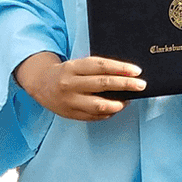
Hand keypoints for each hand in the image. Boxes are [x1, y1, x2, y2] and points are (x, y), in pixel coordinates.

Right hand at [15, 51, 144, 120]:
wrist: (41, 84)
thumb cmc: (67, 73)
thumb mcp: (78, 65)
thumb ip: (96, 69)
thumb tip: (125, 76)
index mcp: (73, 67)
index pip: (100, 66)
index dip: (120, 68)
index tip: (137, 71)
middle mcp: (70, 84)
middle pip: (102, 84)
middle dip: (125, 85)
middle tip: (141, 85)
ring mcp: (69, 101)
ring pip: (98, 104)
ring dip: (117, 103)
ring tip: (128, 100)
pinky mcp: (70, 114)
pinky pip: (93, 116)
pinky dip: (107, 112)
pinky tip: (116, 108)